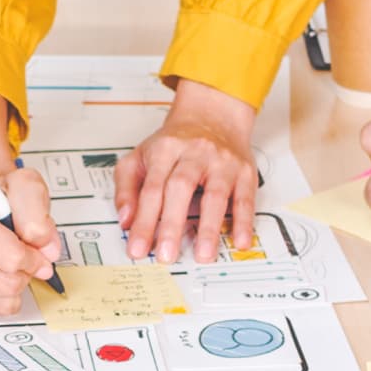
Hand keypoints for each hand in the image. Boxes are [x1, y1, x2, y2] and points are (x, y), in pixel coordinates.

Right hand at [0, 168, 60, 314]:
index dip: (34, 257)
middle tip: (23, 257)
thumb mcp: (25, 185)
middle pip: (5, 285)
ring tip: (8, 264)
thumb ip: (38, 211)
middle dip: (24, 273)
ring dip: (13, 288)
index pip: (10, 257)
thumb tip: (45, 248)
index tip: (36, 250)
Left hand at [115, 79, 256, 263]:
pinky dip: (244, 221)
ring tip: (203, 254)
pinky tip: (240, 240)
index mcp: (165, 149)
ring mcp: (222, 162)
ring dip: (209, 227)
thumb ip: (127, 187)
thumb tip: (125, 219)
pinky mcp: (244, 172)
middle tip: (167, 255)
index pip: (152, 189)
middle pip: (181, 189)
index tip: (138, 248)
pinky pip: (245, 198)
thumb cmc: (175, 142)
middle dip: (172, 225)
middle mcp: (194, 153)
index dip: (144, 221)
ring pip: (215, 194)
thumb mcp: (141, 156)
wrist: (212, 115)